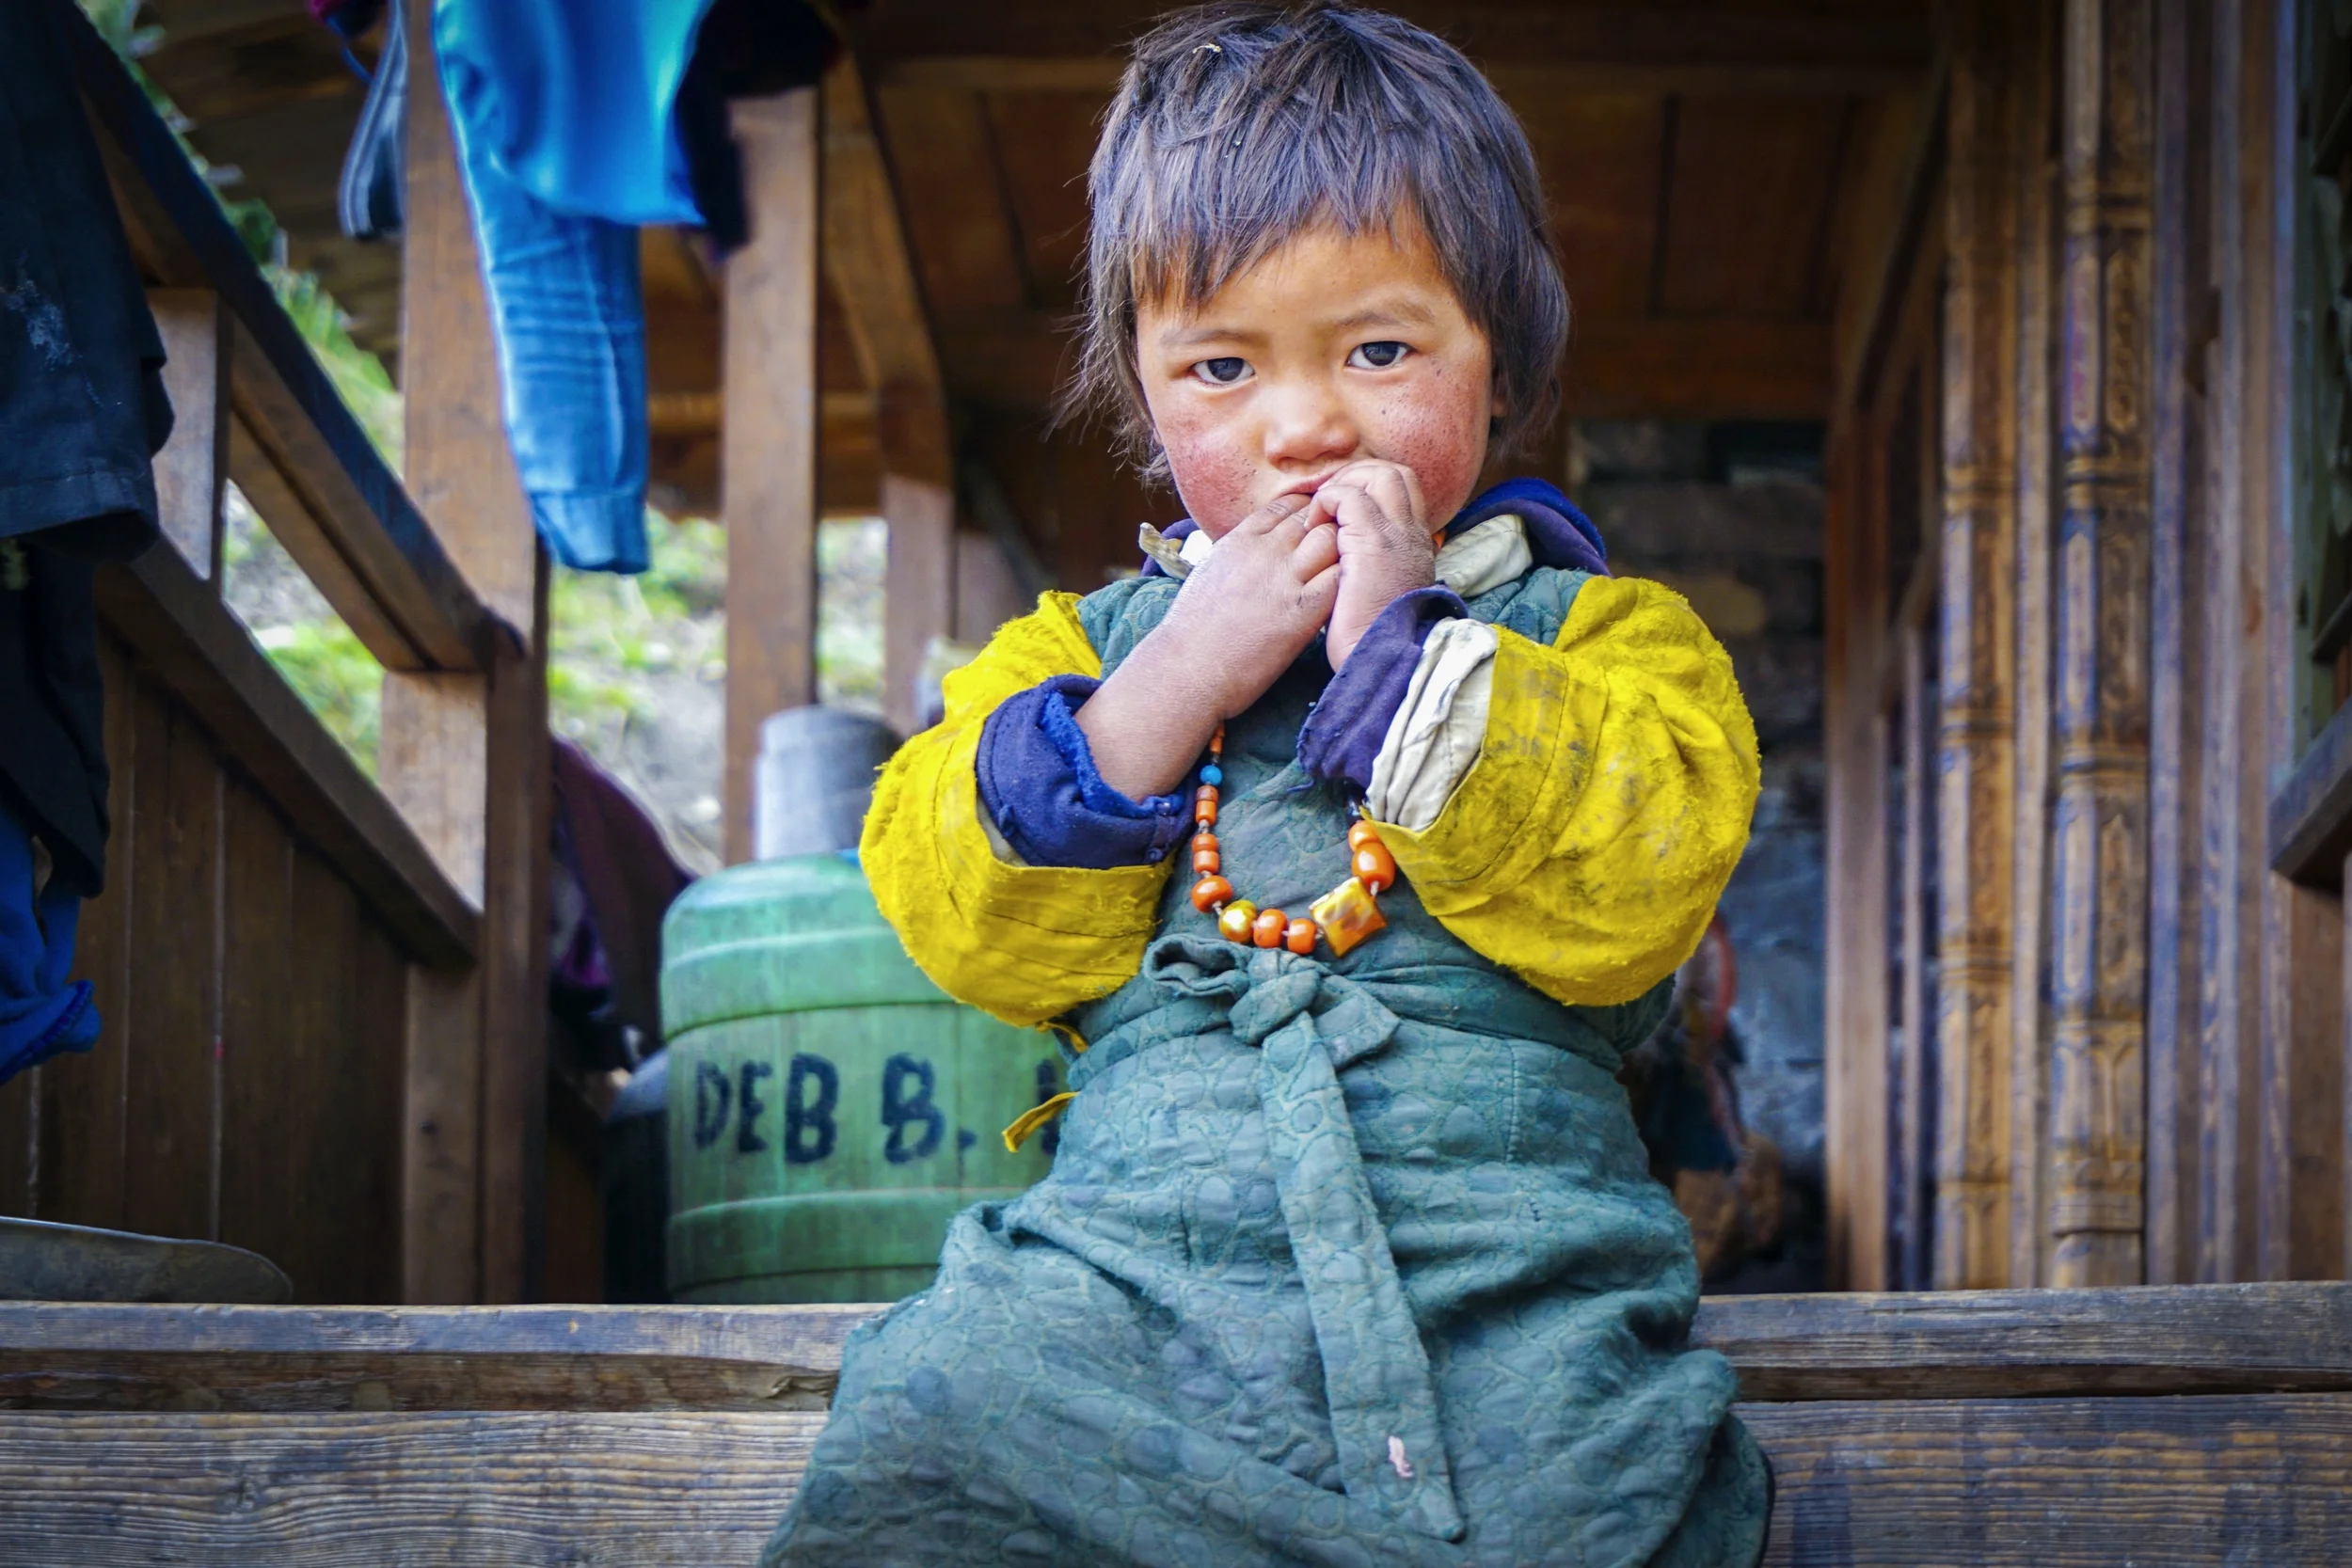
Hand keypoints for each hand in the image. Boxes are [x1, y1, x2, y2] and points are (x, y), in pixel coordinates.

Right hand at [1165, 492, 1342, 715]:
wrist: (1187, 669)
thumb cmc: (1191, 631)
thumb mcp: (1210, 571)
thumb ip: (1238, 554)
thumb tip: (1254, 549)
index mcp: (1239, 539)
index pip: (1285, 505)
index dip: (1306, 512)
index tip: (1314, 528)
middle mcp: (1264, 551)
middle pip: (1314, 516)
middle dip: (1329, 527)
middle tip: (1337, 551)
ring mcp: (1285, 579)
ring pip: (1330, 539)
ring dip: (1341, 551)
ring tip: (1343, 572)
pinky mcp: (1303, 611)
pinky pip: (1338, 578)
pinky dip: (1347, 580)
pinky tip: (1346, 594)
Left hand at [1309, 460, 1436, 667]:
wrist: (1382, 659)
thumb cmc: (1372, 635)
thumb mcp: (1382, 593)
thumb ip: (1375, 565)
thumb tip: (1348, 552)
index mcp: (1416, 545)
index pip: (1404, 488)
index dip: (1371, 484)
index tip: (1341, 502)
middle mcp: (1412, 534)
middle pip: (1394, 473)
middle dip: (1357, 475)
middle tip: (1328, 500)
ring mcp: (1395, 536)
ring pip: (1378, 475)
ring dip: (1344, 485)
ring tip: (1321, 512)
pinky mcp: (1371, 544)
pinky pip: (1349, 497)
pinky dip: (1328, 501)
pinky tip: (1314, 524)